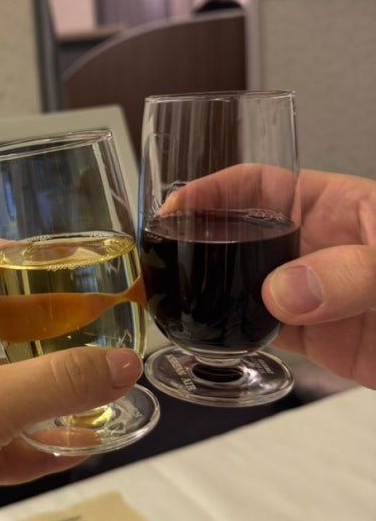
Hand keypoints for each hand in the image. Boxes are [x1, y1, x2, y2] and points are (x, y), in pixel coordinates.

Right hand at [159, 167, 375, 387]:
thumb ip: (353, 272)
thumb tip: (285, 291)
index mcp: (339, 204)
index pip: (262, 183)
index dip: (215, 188)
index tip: (180, 204)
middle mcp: (318, 245)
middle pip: (242, 233)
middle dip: (204, 241)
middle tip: (168, 257)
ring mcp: (314, 291)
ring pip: (245, 284)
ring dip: (214, 292)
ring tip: (180, 297)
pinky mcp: (317, 337)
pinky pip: (261, 330)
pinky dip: (235, 333)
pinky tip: (216, 333)